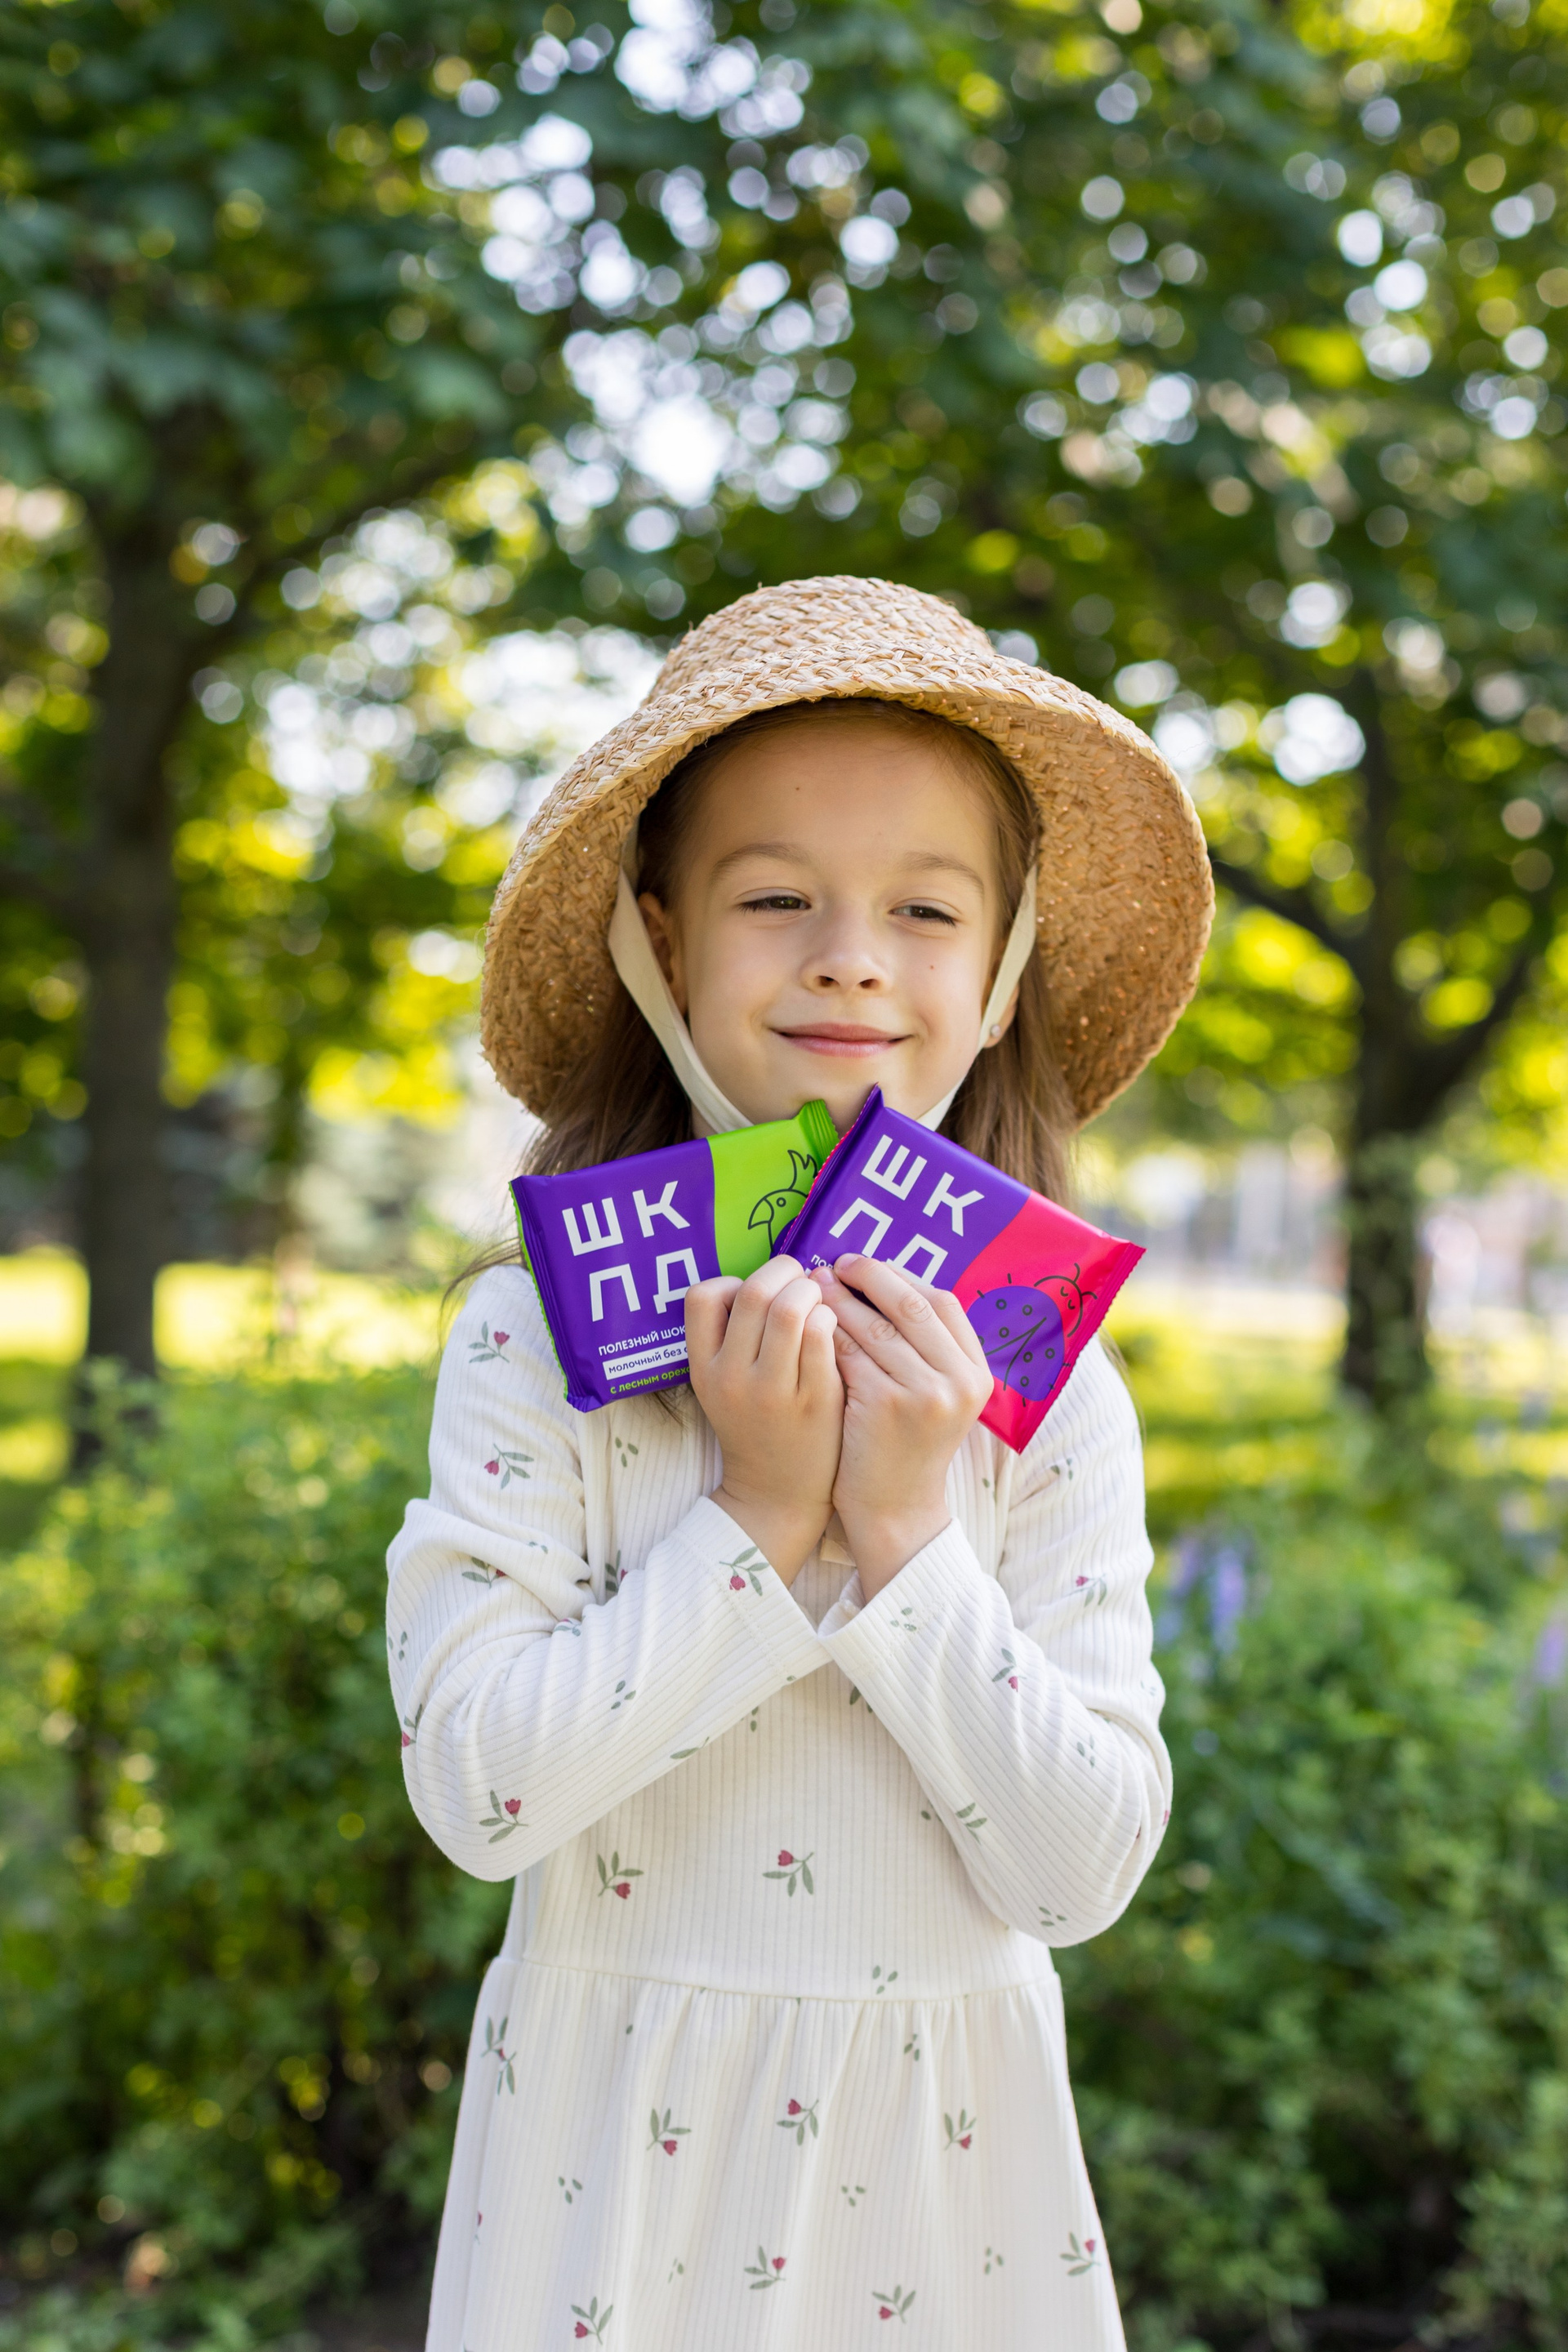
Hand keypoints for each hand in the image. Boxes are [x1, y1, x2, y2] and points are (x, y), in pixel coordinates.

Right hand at [686, 1256, 842, 1584]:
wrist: (778, 1494)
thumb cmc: (756, 1425)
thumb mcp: (723, 1384)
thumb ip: (733, 1335)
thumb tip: (770, 1276)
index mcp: (703, 1368)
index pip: (701, 1295)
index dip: (734, 1281)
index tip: (759, 1295)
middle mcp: (731, 1376)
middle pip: (753, 1292)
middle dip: (783, 1272)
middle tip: (801, 1281)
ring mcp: (772, 1390)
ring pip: (790, 1307)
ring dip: (811, 1291)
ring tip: (819, 1302)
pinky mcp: (814, 1399)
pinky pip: (822, 1334)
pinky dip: (830, 1317)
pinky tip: (834, 1328)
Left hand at [811, 1255, 992, 1598]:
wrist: (895, 1512)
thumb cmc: (904, 1447)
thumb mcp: (935, 1396)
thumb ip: (924, 1347)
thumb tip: (880, 1278)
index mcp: (977, 1372)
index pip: (942, 1302)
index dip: (901, 1277)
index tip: (866, 1266)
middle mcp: (959, 1380)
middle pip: (911, 1305)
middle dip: (869, 1277)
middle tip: (833, 1265)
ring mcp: (925, 1394)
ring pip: (875, 1326)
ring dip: (840, 1301)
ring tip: (812, 1288)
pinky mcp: (884, 1406)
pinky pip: (849, 1354)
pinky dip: (826, 1335)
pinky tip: (806, 1326)